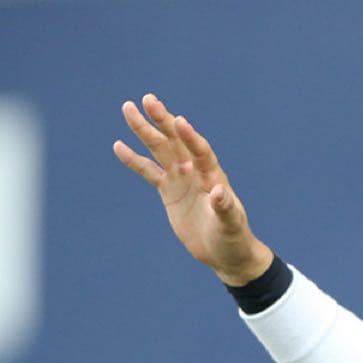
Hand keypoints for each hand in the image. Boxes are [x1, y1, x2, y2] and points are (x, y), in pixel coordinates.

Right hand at [113, 93, 272, 285]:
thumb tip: (218, 192)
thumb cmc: (233, 237)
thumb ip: (224, 208)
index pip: (201, 151)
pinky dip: (134, 160)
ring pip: (160, 150)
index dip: (191, 137)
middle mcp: (195, 172)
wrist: (224, 252)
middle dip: (162, 121)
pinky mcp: (169, 191)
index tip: (179, 120)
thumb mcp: (230, 224)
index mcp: (213, 176)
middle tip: (147, 99)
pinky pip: (149, 171)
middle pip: (176, 141)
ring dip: (144, 130)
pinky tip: (119, 145)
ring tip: (128, 109)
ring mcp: (181, 179)